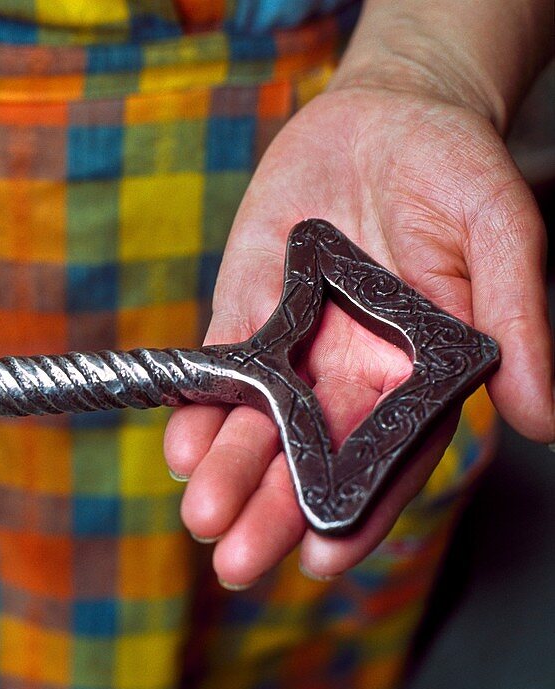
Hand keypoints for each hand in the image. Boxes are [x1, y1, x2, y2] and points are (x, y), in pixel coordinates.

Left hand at [164, 86, 551, 586]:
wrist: (386, 113)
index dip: (357, 512)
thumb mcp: (500, 231)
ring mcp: (295, 346)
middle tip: (235, 562)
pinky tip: (182, 444)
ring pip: (258, 424)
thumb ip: (519, 319)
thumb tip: (542, 416)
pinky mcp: (248, 309)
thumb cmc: (455, 171)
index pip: (389, 461)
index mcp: (420, 376)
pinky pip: (220, 366)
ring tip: (202, 514)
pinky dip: (200, 405)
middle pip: (310, 459)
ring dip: (228, 471)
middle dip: (273, 511)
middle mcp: (352, 376)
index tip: (322, 559)